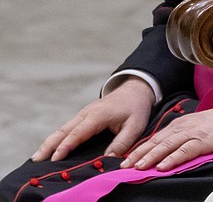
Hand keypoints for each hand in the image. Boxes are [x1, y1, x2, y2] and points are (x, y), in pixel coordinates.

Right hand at [33, 77, 154, 161]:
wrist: (135, 91)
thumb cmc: (135, 108)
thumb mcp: (135, 125)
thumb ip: (123, 142)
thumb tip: (108, 158)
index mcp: (98, 115)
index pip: (78, 133)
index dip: (66, 146)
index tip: (56, 158)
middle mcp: (86, 113)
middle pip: (64, 130)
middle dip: (49, 145)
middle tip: (37, 160)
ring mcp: (83, 114)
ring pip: (62, 129)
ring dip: (49, 142)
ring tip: (37, 157)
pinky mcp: (83, 117)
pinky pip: (67, 128)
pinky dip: (56, 138)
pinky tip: (49, 148)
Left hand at [120, 105, 212, 170]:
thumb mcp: (194, 127)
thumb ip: (180, 136)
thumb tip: (164, 150)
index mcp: (179, 124)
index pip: (155, 138)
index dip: (140, 149)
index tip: (126, 159)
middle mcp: (182, 128)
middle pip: (157, 141)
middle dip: (140, 154)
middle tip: (124, 165)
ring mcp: (192, 133)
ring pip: (167, 146)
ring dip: (152, 156)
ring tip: (139, 167)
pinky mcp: (203, 140)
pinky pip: (185, 150)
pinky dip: (173, 158)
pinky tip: (163, 166)